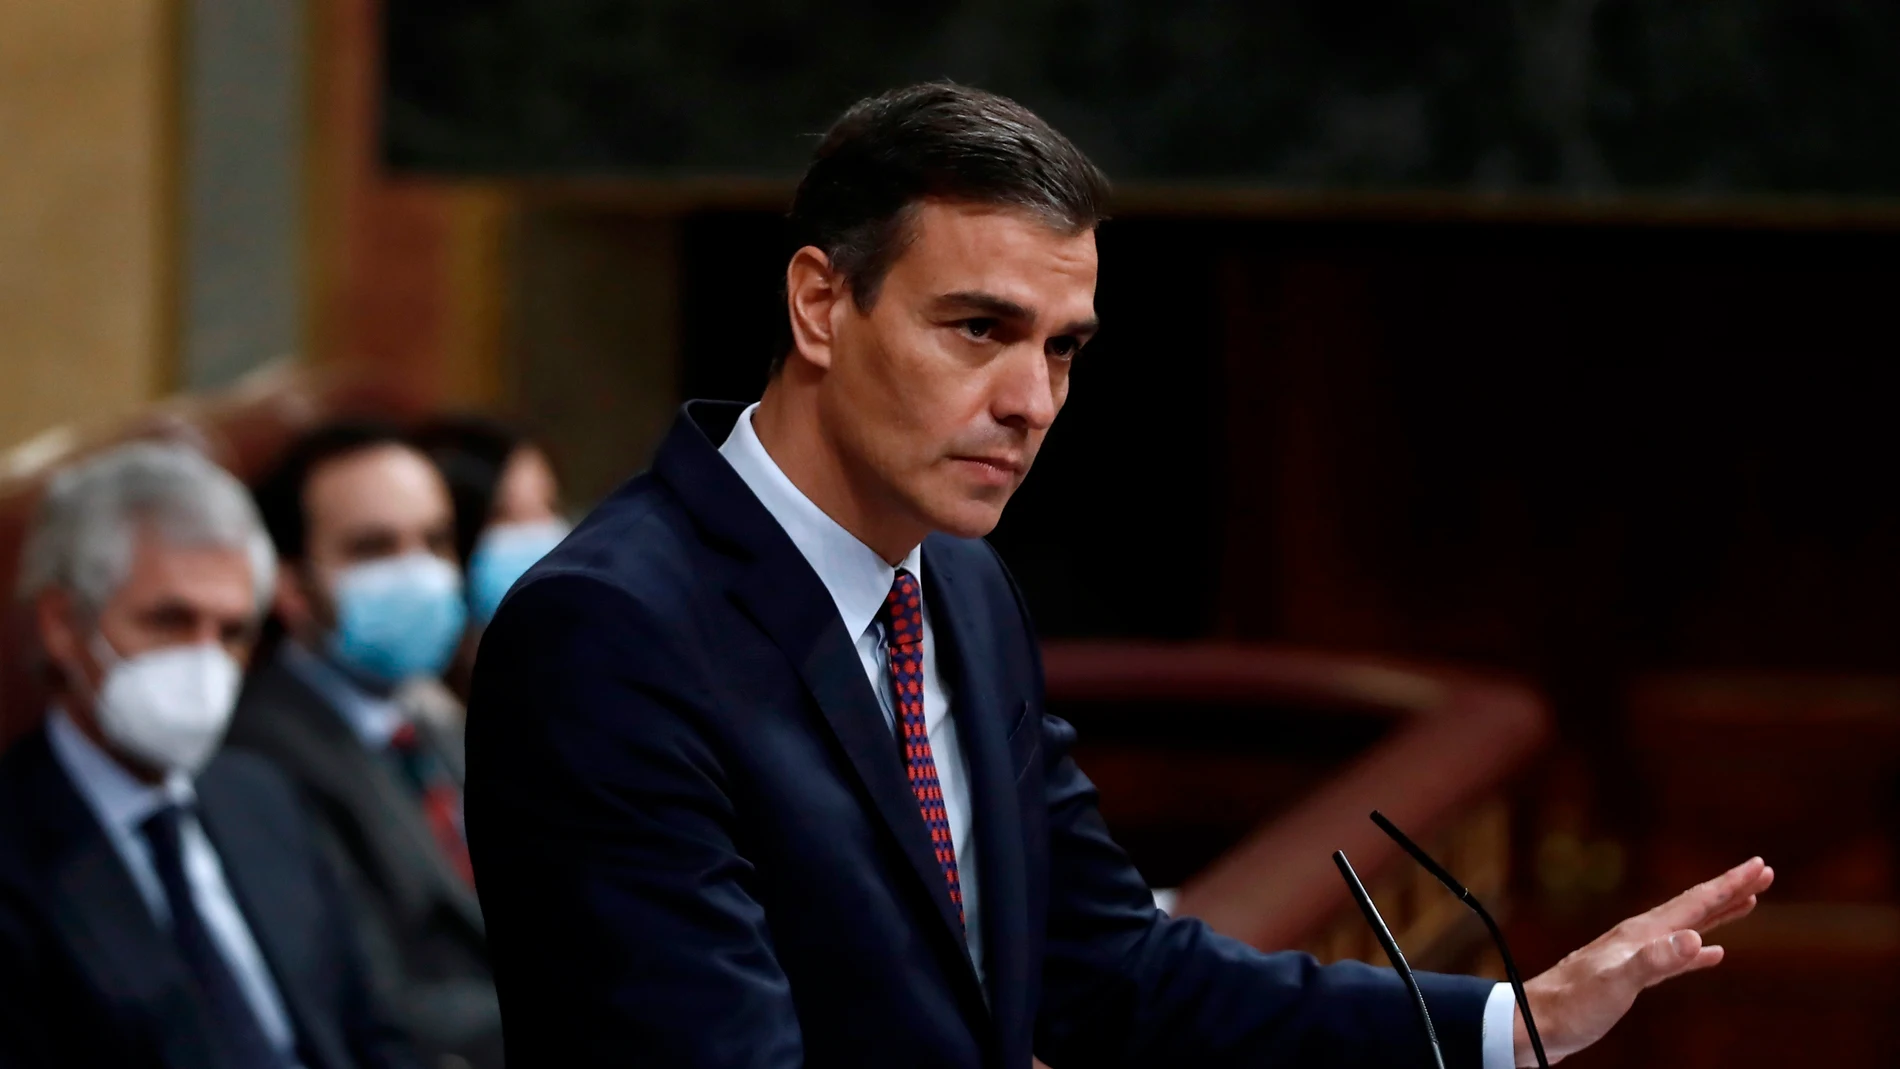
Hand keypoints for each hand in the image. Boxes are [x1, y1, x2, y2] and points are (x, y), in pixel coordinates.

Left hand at [1515, 856, 1773, 1064]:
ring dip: (1718, 915)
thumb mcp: (1617, 984)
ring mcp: (1635, 955)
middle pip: (1694, 907)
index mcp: (1641, 933)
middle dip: (1730, 890)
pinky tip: (1711, 953)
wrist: (1535, 1023)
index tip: (1759, 865)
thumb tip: (1697, 939)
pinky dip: (1698, 952)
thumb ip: (1654, 961)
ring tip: (1746, 903)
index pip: (1694, 902)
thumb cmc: (1572, 1005)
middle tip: (1764, 873)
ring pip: (1687, 927)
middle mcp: (1640, 937)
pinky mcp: (1630, 976)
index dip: (1729, 885)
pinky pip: (1675, 956)